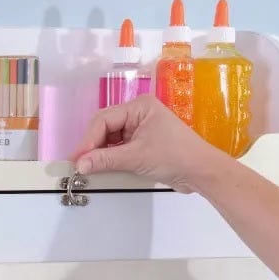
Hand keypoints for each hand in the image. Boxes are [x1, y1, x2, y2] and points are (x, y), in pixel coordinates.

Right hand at [71, 95, 224, 192]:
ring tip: (90, 169)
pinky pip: (121, 150)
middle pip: (106, 128)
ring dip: (102, 155)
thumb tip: (81, 164)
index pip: (104, 119)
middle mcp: (139, 114)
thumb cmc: (175, 156)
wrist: (201, 172)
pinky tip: (104, 170)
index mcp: (139, 106)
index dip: (88, 139)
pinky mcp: (144, 146)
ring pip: (112, 141)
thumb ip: (106, 160)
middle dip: (93, 146)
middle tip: (80, 165)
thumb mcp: (137, 157)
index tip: (77, 158)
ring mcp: (141, 130)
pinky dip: (112, 160)